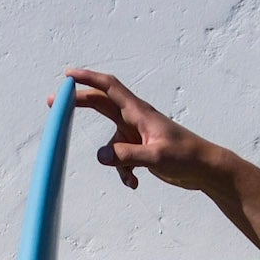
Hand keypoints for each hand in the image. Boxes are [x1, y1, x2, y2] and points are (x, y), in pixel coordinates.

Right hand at [57, 69, 222, 193]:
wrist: (204, 169)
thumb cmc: (186, 157)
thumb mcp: (156, 157)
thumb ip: (127, 156)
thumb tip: (102, 156)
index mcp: (139, 112)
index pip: (109, 88)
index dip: (88, 79)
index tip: (68, 76)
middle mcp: (135, 119)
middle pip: (101, 105)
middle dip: (80, 103)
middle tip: (54, 103)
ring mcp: (137, 134)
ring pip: (111, 143)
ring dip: (114, 161)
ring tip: (131, 177)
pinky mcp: (140, 149)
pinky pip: (121, 159)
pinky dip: (124, 172)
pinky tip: (136, 183)